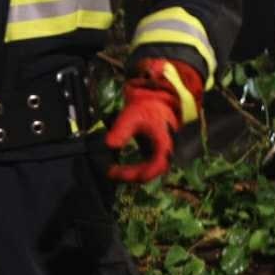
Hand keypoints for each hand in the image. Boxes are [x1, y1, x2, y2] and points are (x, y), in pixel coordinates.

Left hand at [105, 59, 203, 182]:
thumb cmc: (147, 107)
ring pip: (148, 171)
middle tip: (111, 173)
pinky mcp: (154, 153)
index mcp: (164, 143)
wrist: (156, 99)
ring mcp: (160, 153)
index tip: (118, 172)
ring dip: (131, 174)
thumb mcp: (132, 115)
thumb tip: (109, 145)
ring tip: (113, 171)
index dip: (137, 173)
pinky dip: (132, 169)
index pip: (155, 166)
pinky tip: (119, 167)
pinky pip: (145, 166)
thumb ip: (121, 130)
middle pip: (151, 172)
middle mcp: (165, 152)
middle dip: (131, 176)